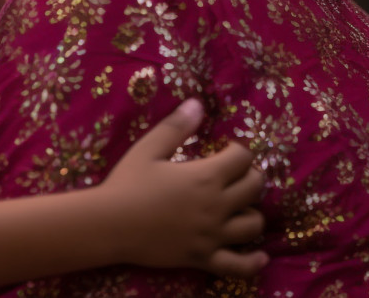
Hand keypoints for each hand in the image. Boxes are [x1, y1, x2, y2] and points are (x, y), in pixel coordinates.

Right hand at [98, 98, 267, 278]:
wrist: (109, 224)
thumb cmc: (127, 183)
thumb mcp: (147, 149)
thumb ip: (175, 127)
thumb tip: (197, 103)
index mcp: (205, 177)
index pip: (242, 159)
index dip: (238, 151)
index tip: (226, 150)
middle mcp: (217, 206)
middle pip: (255, 188)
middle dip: (252, 177)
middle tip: (237, 174)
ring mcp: (213, 235)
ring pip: (254, 225)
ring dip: (251, 212)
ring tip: (240, 207)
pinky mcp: (204, 257)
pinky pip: (240, 265)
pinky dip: (254, 261)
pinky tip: (259, 254)